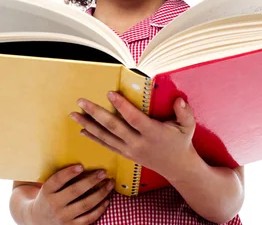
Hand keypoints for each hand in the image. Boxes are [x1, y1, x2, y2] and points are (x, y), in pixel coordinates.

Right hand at [29, 164, 113, 223]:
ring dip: (101, 193)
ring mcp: (63, 218)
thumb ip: (62, 179)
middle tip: (103, 172)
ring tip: (110, 183)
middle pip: (74, 191)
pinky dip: (100, 209)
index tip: (81, 166)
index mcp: (47, 192)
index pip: (57, 180)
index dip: (69, 173)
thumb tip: (84, 166)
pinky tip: (107, 200)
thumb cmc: (48, 198)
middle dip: (91, 181)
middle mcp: (54, 205)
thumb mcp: (49, 188)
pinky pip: (89, 218)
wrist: (38, 221)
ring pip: (85, 205)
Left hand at [70, 92, 195, 179]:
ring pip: (105, 136)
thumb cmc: (181, 142)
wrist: (177, 167)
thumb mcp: (187, 126)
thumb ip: (185, 112)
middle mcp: (138, 142)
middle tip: (81, 102)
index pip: (133, 118)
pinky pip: (106, 145)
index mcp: (153, 133)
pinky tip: (83, 130)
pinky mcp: (126, 154)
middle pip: (113, 126)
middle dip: (95, 113)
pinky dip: (93, 138)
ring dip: (88, 125)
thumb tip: (179, 100)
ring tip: (74, 115)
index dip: (121, 106)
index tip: (110, 93)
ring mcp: (130, 150)